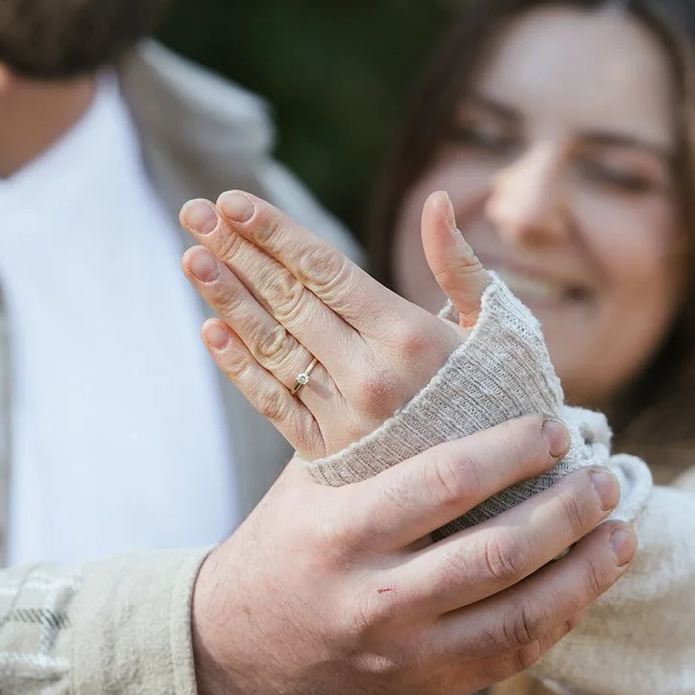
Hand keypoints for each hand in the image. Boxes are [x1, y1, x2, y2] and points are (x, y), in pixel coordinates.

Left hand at [181, 190, 482, 459]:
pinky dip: (240, 366)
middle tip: (195, 213)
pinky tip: (210, 330)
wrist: (503, 493)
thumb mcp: (495, 328)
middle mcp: (370, 375)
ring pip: (273, 347)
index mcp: (409, 336)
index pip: (325, 271)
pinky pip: (273, 403)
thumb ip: (460, 265)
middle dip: (237, 252)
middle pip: (289, 300)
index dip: (275, 233)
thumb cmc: (499, 396)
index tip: (232, 201)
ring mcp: (344, 417)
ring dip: (227, 300)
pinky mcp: (328, 456)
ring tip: (191, 259)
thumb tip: (438, 201)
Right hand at [193, 415, 635, 694]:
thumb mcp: (309, 480)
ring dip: (584, 571)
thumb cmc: (284, 543)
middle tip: (605, 478)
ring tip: (619, 532)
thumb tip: (456, 365)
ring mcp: (400, 657)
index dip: (513, 452)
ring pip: (520, 616)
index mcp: (339, 533)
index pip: (446, 482)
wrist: (232, 651)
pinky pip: (510, 657)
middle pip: (498, 552)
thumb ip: (377, 437)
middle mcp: (371, 600)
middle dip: (568, 510)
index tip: (554, 430)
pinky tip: (584, 583)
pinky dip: (558, 617)